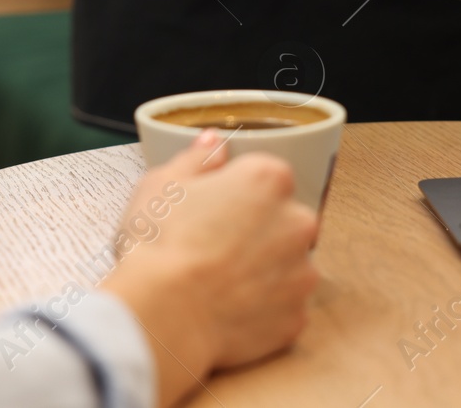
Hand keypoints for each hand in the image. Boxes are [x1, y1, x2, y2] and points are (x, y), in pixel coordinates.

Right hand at [103, 131, 319, 406]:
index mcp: (267, 180)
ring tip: (219, 281)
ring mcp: (301, 273)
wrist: (162, 315)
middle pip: (283, 220)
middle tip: (215, 245)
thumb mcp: (162, 185)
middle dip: (257, 230)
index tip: (214, 207)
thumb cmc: (159, 245)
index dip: (236, 192)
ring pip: (287, 265)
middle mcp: (297, 222)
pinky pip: (283, 307)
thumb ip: (196, 159)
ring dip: (263, 270)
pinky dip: (262, 308)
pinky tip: (228, 308)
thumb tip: (213, 143)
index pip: (265, 176)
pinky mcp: (295, 318)